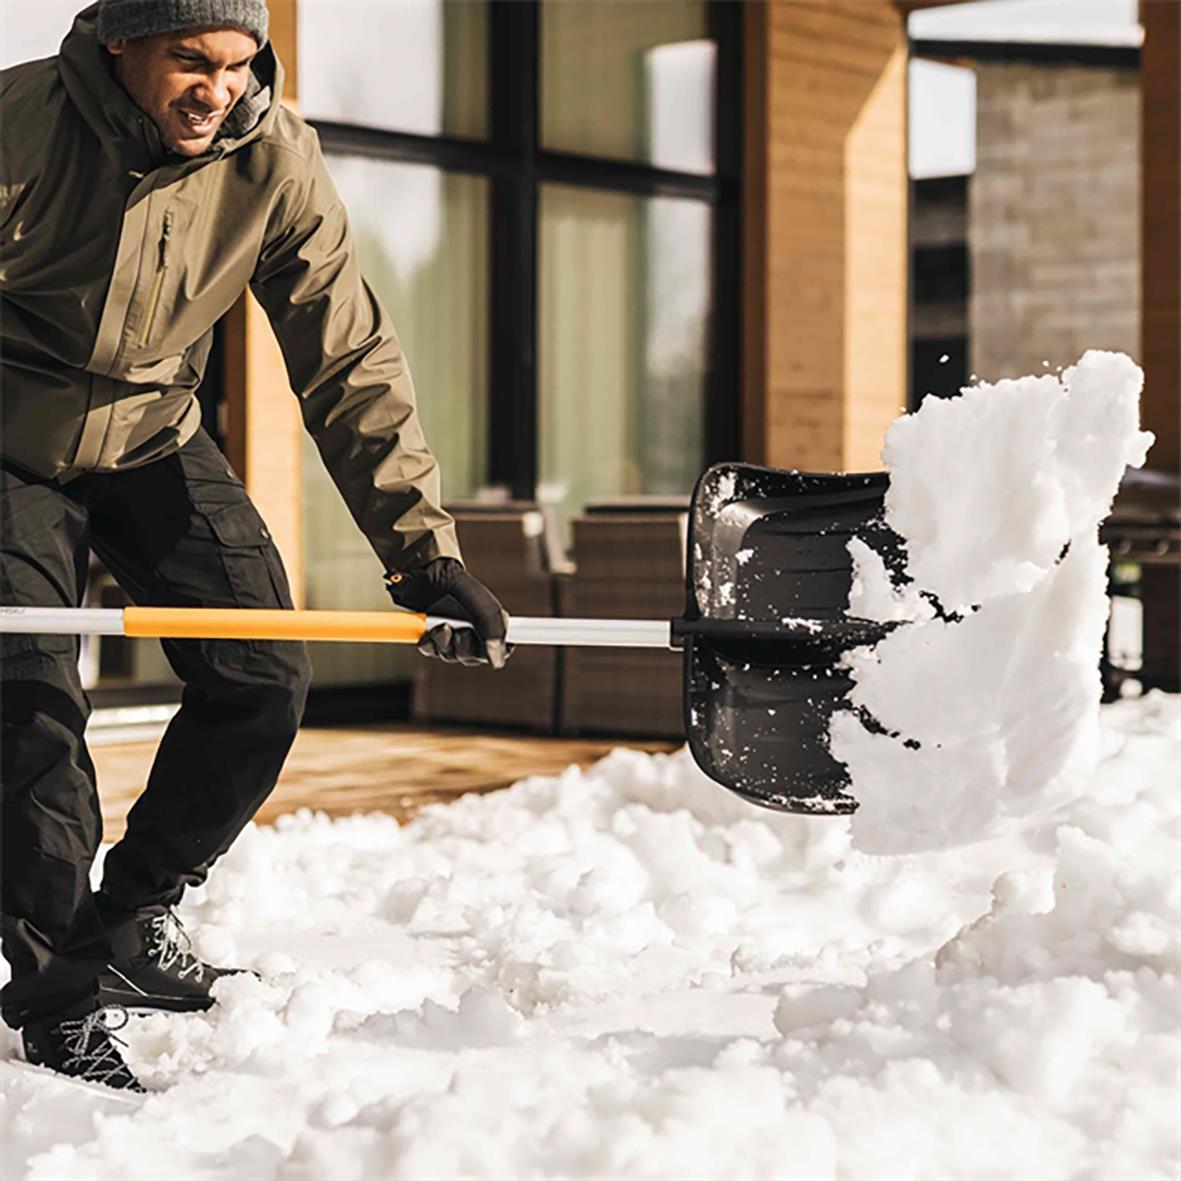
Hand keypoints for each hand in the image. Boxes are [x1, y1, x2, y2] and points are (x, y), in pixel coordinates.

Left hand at [384, 558, 510, 668]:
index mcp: (491, 624)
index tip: (485, 641)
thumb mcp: (481, 604)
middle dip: (464, 647)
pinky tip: (430, 628)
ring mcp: (450, 635)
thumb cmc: (458, 584)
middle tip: (460, 631)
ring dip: (445, 643)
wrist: (427, 572)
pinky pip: (431, 651)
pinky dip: (429, 642)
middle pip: (473, 657)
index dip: (494, 650)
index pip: (501, 649)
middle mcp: (472, 633)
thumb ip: (493, 630)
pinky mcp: (430, 636)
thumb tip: (497, 662)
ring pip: (451, 656)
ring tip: (442, 625)